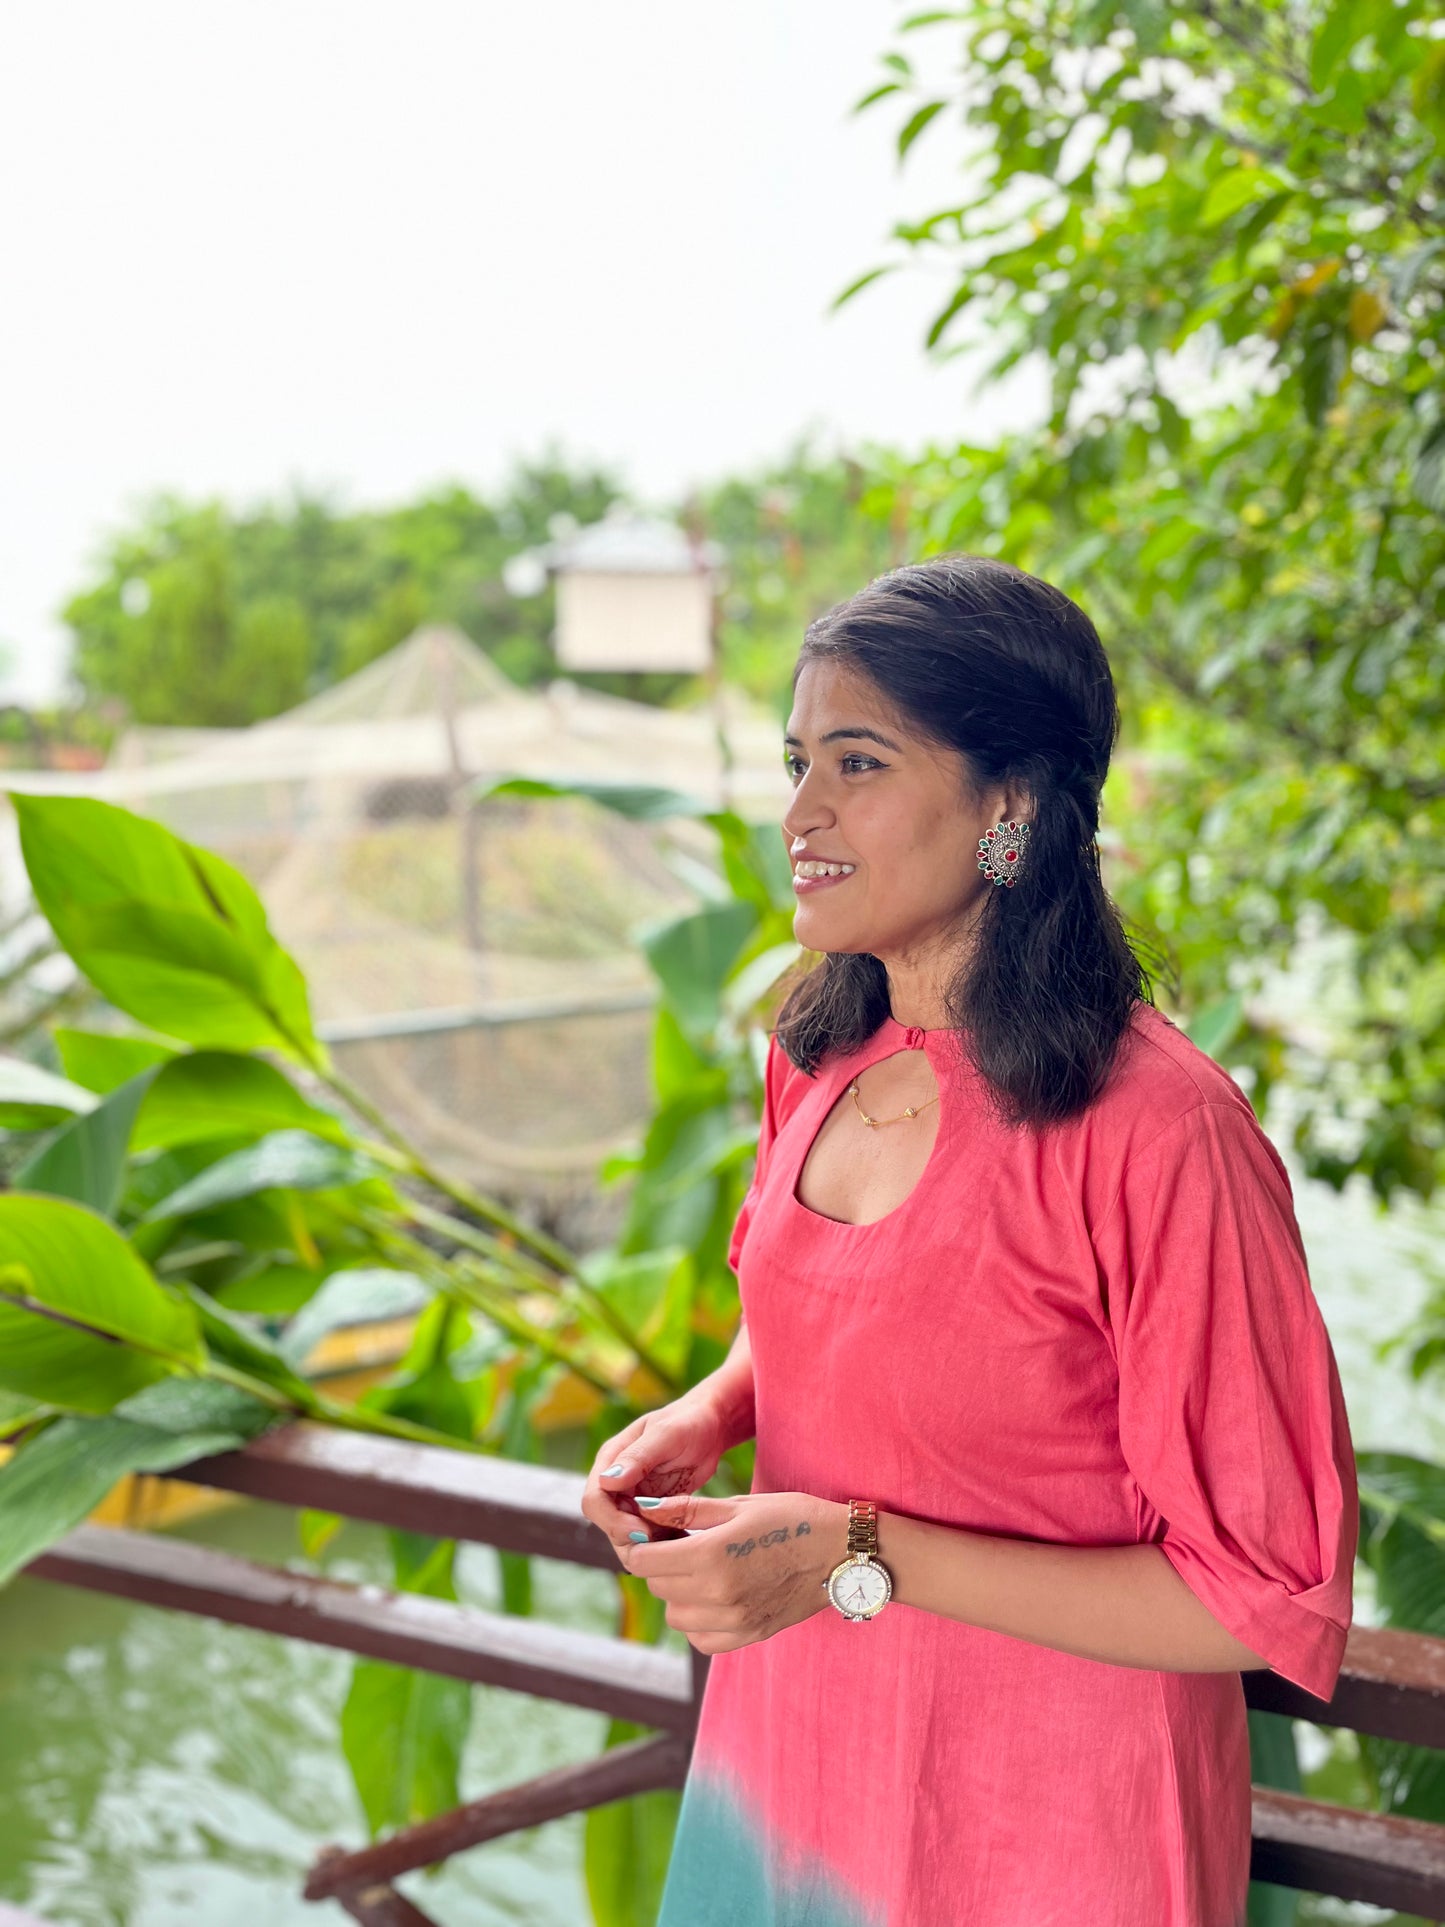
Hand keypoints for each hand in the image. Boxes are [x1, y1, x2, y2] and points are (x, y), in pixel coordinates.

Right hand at [581, 1392, 730, 1565]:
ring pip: (626, 1535)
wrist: (711, 1426)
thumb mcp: (667, 1434)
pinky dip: (662, 1544)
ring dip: (647, 1545)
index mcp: (612, 1459)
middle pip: (607, 1524)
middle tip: (664, 1542)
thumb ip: (637, 1457)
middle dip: (630, 1538)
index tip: (642, 1530)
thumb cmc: (689, 1420)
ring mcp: (634, 1497)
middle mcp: (617, 1482)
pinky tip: (683, 1542)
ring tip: (677, 1541)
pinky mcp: (652, 1510)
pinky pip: (648, 1536)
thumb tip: (607, 1481)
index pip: (594, 1501)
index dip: (612, 1521)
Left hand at [620, 1489, 847, 1654]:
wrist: (840, 1552)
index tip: (652, 1533)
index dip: (640, 1545)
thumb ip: (687, 1511)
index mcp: (710, 1555)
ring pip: (676, 1615)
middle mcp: (717, 1594)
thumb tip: (645, 1511)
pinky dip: (698, 1621)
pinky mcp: (747, 1635)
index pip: (643, 1562)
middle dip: (661, 1564)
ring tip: (702, 1569)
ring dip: (678, 1593)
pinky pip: (700, 1639)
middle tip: (682, 1544)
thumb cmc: (791, 1518)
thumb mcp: (738, 1505)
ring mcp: (733, 1620)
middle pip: (658, 1586)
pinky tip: (715, 1597)